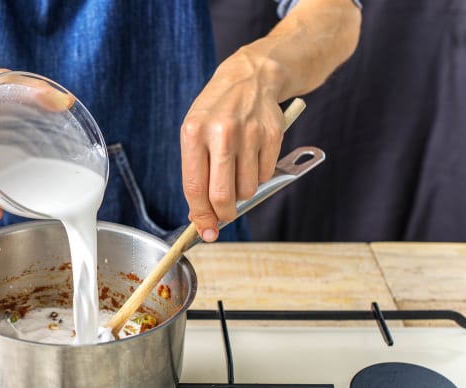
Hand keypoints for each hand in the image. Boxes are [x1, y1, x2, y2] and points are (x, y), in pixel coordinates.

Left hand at [180, 48, 285, 241]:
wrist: (249, 77)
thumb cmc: (215, 112)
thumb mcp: (195, 133)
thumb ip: (195, 173)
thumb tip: (200, 216)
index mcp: (194, 133)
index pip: (195, 187)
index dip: (201, 216)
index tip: (205, 231)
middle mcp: (221, 133)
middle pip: (223, 195)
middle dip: (224, 214)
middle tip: (224, 215)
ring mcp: (249, 133)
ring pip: (247, 189)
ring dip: (242, 191)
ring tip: (236, 171)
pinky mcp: (272, 135)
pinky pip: (265, 175)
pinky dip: (259, 175)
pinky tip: (252, 156)